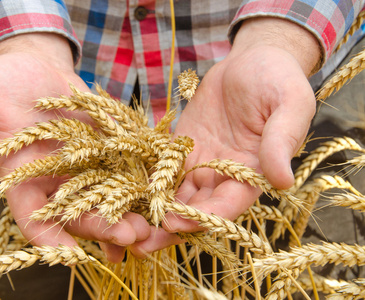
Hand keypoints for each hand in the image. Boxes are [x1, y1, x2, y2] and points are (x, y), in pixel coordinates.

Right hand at [0, 33, 149, 261]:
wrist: (34, 68)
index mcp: (22, 178)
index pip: (31, 215)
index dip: (45, 235)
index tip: (64, 254)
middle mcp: (55, 180)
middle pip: (78, 213)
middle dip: (101, 228)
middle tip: (127, 241)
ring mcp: (84, 168)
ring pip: (106, 198)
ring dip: (127, 215)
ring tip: (149, 230)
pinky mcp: (107, 150)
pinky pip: (125, 171)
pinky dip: (140, 186)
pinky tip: (158, 199)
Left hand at [130, 17, 319, 255]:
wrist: (253, 60)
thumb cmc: (278, 79)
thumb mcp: (289, 105)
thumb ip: (282, 141)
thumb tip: (283, 181)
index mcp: (253, 173)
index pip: (228, 204)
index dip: (203, 217)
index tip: (175, 224)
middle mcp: (223, 175)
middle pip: (195, 209)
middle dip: (169, 227)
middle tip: (139, 244)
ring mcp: (200, 162)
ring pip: (174, 195)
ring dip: (152, 212)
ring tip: (121, 227)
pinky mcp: (181, 147)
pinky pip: (161, 168)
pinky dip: (144, 182)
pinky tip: (120, 192)